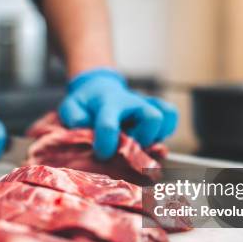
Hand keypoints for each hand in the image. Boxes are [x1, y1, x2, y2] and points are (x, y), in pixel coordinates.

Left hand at [58, 68, 177, 159]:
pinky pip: (171, 116)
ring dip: (157, 135)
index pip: (109, 124)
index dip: (106, 144)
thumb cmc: (85, 103)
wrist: (98, 87)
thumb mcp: (71, 106)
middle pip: (152, 117)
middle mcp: (132, 103)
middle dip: (143, 139)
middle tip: (129, 148)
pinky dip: (166, 130)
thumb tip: (85, 128)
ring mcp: (146, 105)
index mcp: (108, 104)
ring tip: (141, 142)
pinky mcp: (156, 109)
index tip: (102, 154)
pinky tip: (151, 137)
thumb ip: (74, 118)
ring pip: (166, 116)